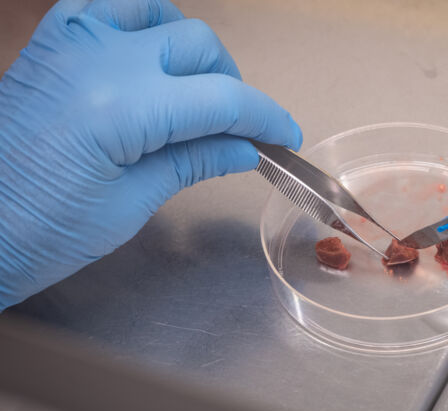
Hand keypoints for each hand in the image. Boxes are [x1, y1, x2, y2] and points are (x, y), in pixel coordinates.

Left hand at [0, 0, 301, 309]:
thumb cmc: (42, 231)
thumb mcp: (131, 203)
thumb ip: (193, 162)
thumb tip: (245, 148)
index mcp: (123, 107)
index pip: (223, 99)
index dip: (266, 118)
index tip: (285, 137)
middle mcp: (100, 58)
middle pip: (200, 46)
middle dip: (233, 86)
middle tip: (239, 130)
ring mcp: (71, 41)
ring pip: (160, 11)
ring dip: (191, 47)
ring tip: (197, 89)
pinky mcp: (52, 41)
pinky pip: (108, 7)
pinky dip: (142, 23)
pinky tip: (150, 55)